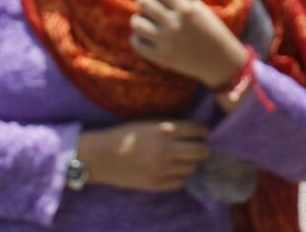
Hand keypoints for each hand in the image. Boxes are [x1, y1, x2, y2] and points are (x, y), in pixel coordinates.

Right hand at [77, 120, 211, 191]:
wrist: (100, 156)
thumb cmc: (125, 134)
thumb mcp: (149, 122)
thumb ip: (172, 125)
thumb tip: (195, 129)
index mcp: (166, 129)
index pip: (199, 130)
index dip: (204, 131)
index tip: (203, 133)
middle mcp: (167, 149)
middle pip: (202, 151)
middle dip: (204, 149)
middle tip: (200, 148)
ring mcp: (162, 168)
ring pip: (193, 168)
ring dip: (191, 163)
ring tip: (184, 159)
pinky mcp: (156, 184)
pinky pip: (180, 182)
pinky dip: (181, 176)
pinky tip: (174, 170)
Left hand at [131, 0, 246, 88]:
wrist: (220, 61)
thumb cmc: (213, 32)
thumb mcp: (203, 12)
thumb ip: (184, 3)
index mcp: (187, 9)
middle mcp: (175, 24)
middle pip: (145, 3)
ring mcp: (167, 41)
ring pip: (137, 23)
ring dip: (138, 18)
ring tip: (141, 18)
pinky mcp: (162, 57)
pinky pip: (138, 44)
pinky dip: (137, 38)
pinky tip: (142, 35)